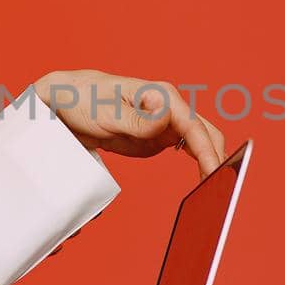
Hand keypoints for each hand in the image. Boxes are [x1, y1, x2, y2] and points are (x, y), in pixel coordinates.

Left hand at [33, 69, 227, 177]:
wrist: (62, 104)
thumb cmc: (82, 99)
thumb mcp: (106, 113)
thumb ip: (138, 120)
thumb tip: (166, 116)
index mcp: (162, 95)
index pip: (194, 126)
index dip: (208, 152)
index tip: (215, 174)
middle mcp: (168, 107)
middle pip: (205, 134)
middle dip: (217, 158)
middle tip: (222, 189)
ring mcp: (164, 123)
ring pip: (198, 143)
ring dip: (209, 162)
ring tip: (217, 189)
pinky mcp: (155, 137)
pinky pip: (184, 150)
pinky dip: (196, 164)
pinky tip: (202, 181)